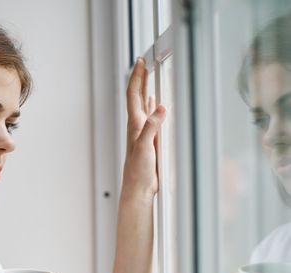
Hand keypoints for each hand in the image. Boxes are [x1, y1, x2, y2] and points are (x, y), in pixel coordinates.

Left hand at [122, 57, 165, 200]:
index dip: (136, 77)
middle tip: (143, 63)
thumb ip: (152, 127)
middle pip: (138, 96)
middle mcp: (137, 125)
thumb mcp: (145, 147)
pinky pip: (151, 118)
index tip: (140, 62)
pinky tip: (156, 104)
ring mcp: (143, 132)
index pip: (134, 95)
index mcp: (135, 124)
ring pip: (144, 105)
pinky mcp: (149, 139)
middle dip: (140, 78)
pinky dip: (153, 107)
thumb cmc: (138, 171)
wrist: (138, 187)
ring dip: (146, 90)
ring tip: (148, 77)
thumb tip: (161, 108)